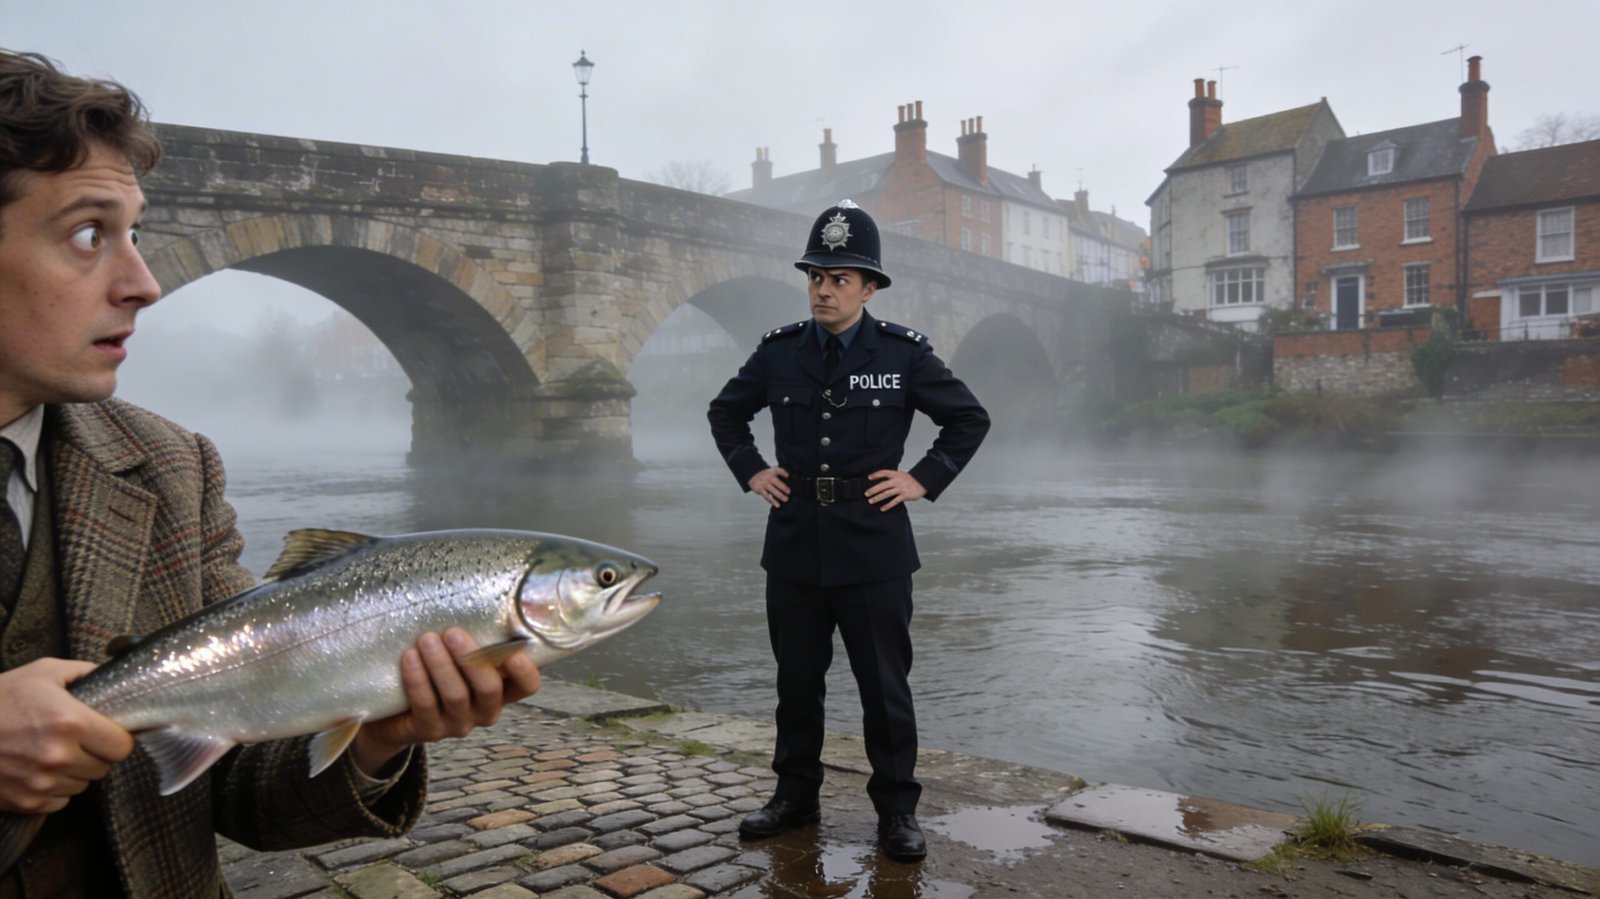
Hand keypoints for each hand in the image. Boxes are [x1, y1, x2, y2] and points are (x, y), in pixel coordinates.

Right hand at [0, 658, 134, 813]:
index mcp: (71, 723)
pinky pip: (60, 801)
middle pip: (105, 768)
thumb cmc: (0, 697)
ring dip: (74, 772)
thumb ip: (85, 673)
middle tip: (77, 741)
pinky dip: (54, 790)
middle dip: (96, 754)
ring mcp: (41, 783)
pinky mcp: (25, 802)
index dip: (116, 738)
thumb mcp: (44, 672)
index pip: (122, 747)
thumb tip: (115, 682)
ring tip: (52, 753)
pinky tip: (37, 770)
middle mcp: (59, 757)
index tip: (106, 732)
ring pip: (82, 785)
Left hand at [349, 628, 540, 775]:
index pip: (526, 686)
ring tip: (427, 639)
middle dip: (473, 659)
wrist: (395, 709)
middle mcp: (484, 709)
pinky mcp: (429, 730)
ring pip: (456, 696)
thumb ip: (475, 635)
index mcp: (501, 689)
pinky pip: (426, 706)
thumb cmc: (434, 668)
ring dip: (442, 665)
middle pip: (489, 690)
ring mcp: (457, 723)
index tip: (514, 651)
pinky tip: (410, 658)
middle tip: (453, 632)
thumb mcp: (459, 653)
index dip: (525, 672)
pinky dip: (418, 680)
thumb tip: (479, 589)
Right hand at [748, 467, 789, 507]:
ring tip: (785, 500)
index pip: (778, 471)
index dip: (784, 473)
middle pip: (776, 483)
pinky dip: (772, 501)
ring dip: (779, 496)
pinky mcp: (760, 490)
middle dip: (783, 488)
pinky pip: (766, 496)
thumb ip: (781, 473)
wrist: (753, 476)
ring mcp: (764, 484)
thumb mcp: (773, 471)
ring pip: (772, 491)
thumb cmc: (767, 475)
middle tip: (789, 493)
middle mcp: (768, 478)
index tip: (788, 476)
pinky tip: (777, 504)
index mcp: (772, 472)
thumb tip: (790, 479)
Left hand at [866, 470, 926, 510]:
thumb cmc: (911, 480)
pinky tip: (882, 508)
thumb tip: (881, 482)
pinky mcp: (905, 496)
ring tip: (871, 501)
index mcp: (896, 474)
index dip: (876, 474)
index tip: (869, 477)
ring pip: (887, 494)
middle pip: (883, 485)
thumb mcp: (901, 475)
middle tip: (866, 493)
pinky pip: (894, 501)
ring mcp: (901, 488)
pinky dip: (888, 505)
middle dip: (874, 489)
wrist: (923, 483)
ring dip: (878, 498)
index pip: (884, 472)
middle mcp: (898, 481)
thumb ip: (892, 477)